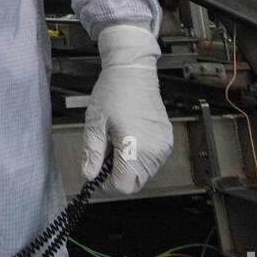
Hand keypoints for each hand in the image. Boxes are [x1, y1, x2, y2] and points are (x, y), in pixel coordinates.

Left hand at [82, 24, 172, 194]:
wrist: (133, 71)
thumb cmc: (113, 92)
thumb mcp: (95, 123)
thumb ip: (92, 152)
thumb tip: (89, 175)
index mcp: (136, 148)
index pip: (124, 186)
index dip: (107, 184)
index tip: (98, 173)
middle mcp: (154, 151)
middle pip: (135, 183)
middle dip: (118, 175)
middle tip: (105, 154)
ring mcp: (163, 146)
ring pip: (145, 173)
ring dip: (129, 167)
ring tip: (117, 142)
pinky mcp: (167, 139)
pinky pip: (153, 160)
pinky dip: (140, 157)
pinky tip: (129, 139)